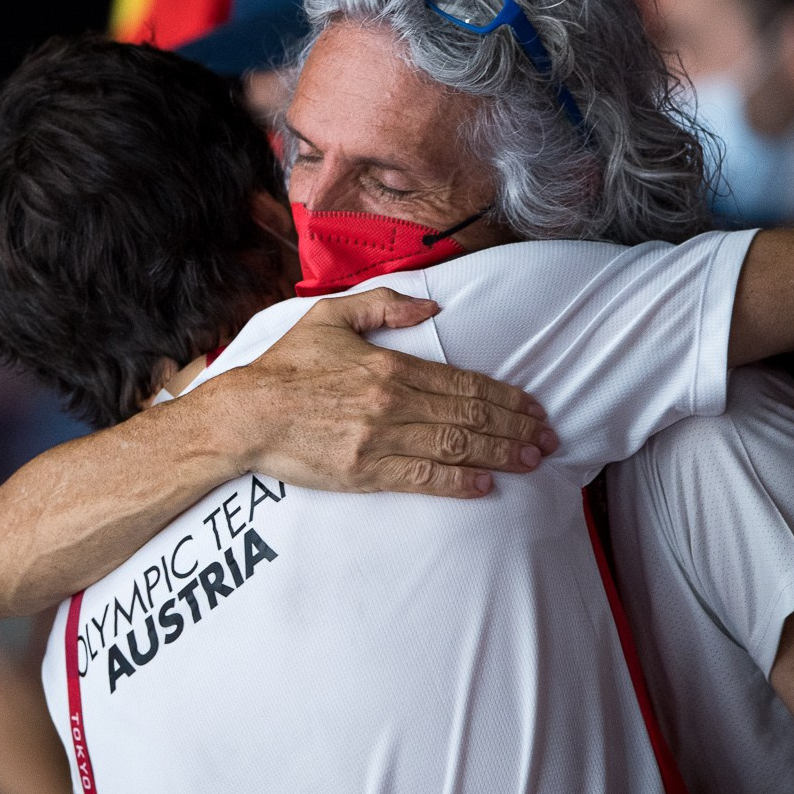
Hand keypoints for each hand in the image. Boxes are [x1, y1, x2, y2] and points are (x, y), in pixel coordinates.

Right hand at [201, 287, 554, 496]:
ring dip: (499, 455)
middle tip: (548, 439)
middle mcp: (391, 404)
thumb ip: (383, 307)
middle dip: (515, 429)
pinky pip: (422, 479)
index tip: (533, 407)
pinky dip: (458, 483)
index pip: (463, 383)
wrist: (246, 414)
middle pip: (469, 416)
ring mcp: (379, 441)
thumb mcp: (330, 318)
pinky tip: (485, 486)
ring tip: (531, 461)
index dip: (505, 397)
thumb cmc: (286, 366)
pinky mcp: (364, 472)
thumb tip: (432, 307)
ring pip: (455, 447)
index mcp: (389, 366)